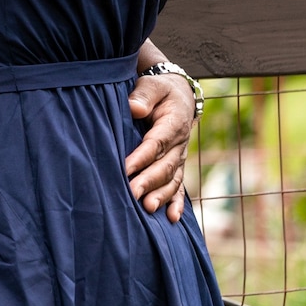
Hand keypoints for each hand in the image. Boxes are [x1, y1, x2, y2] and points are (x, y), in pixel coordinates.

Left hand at [126, 73, 193, 221]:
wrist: (178, 96)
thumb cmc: (159, 91)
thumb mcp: (152, 86)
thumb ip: (144, 96)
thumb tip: (134, 108)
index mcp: (173, 123)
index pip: (156, 143)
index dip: (142, 157)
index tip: (126, 169)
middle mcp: (179, 144)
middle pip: (164, 166)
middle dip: (148, 181)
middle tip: (131, 194)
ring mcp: (180, 158)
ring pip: (172, 180)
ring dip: (161, 195)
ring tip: (148, 208)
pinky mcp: (177, 167)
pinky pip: (179, 187)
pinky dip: (177, 203)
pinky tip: (171, 219)